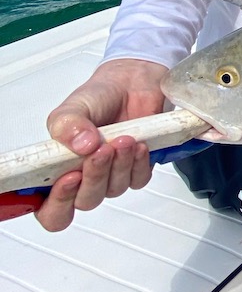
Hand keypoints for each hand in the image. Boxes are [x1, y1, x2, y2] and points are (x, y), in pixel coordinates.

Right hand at [38, 60, 166, 231]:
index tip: (69, 178)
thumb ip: (67, 125)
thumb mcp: (72, 108)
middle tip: (101, 149)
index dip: (58, 203)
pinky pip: (139, 180)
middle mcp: (85, 178)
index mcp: (58, 170)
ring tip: (122, 138)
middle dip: (95, 175)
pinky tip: (139, 144)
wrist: (131, 83)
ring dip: (119, 164)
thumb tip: (80, 145)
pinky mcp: (137, 169)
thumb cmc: (97, 98)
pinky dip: (139, 163)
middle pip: (87, 200)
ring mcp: (112, 175)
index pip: (52, 208)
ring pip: (114, 189)